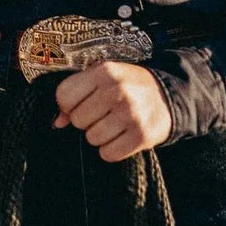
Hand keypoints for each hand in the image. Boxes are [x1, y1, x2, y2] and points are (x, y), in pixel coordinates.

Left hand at [52, 61, 172, 161]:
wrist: (168, 96)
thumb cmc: (128, 85)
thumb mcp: (104, 78)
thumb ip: (77, 93)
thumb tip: (57, 122)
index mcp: (105, 71)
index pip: (64, 96)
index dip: (68, 104)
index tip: (81, 104)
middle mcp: (117, 91)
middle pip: (78, 120)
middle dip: (87, 120)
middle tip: (103, 113)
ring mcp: (130, 114)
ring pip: (92, 138)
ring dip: (100, 135)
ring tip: (114, 124)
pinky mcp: (141, 136)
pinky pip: (108, 154)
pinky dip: (112, 149)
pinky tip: (122, 136)